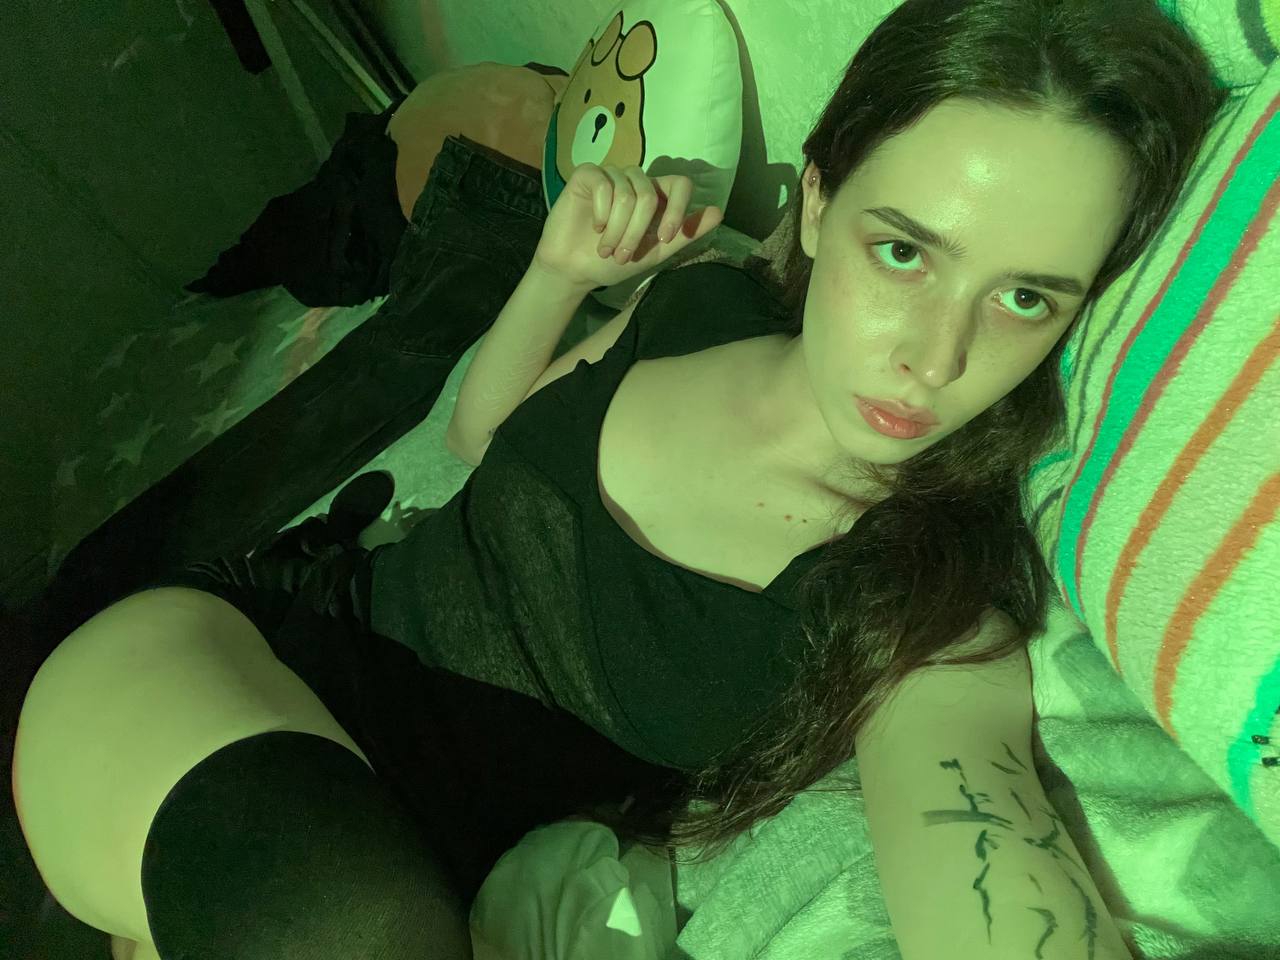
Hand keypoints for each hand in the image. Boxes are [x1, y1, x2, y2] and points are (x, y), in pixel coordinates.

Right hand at [532, 163, 722, 292]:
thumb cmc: (613, 262)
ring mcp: (612, 175)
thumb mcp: (655, 253)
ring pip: (627, 194)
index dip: (678, 209)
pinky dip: (600, 213)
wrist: (575, 271)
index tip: (665, 237)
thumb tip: (718, 212)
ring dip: (616, 229)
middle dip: (636, 232)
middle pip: (650, 195)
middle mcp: (636, 181)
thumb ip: (685, 234)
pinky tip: (593, 225)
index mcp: (657, 196)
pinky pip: (603, 186)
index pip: (680, 183)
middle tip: (622, 256)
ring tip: (606, 248)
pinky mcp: (588, 175)